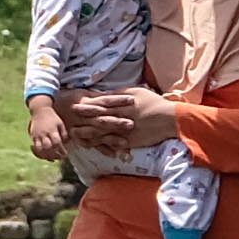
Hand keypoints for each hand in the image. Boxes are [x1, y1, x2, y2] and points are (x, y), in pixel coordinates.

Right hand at [26, 98, 67, 163]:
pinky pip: (34, 148)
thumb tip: (67, 144)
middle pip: (48, 147)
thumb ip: (64, 134)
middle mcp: (44, 134)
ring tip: (52, 158)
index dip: (61, 150)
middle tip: (59, 157)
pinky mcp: (32, 137)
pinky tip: (44, 155)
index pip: (57, 143)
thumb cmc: (52, 117)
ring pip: (39, 150)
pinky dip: (38, 154)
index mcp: (52, 130)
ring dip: (46, 156)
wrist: (39, 110)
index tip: (65, 153)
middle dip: (54, 154)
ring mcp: (37, 136)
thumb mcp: (60, 123)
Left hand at [64, 88, 178, 150]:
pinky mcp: (129, 141)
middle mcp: (121, 117)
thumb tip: (107, 93)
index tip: (75, 106)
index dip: (87, 106)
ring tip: (75, 134)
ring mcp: (124, 130)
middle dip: (83, 119)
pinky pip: (112, 144)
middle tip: (69, 120)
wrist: (169, 120)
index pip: (102, 104)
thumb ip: (120, 94)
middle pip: (98, 118)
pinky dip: (100, 146)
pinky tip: (90, 146)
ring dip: (87, 134)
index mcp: (123, 103)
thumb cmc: (154, 103)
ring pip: (102, 133)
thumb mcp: (137, 92)